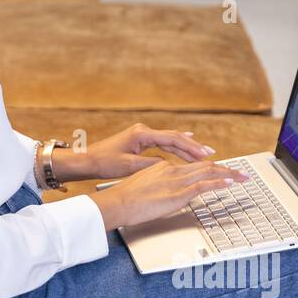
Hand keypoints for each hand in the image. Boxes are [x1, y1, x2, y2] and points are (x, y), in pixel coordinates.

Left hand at [52, 123, 220, 182]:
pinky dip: (175, 148)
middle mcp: (143, 131)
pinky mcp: (139, 141)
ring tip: (203, 154)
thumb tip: (169, 165)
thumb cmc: (104, 162)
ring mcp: (142, 135)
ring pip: (170, 140)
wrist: (87, 159)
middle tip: (210, 154)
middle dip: (193, 146)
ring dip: (186, 148)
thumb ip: (151, 164)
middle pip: (174, 137)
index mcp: (142, 134)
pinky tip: (185, 149)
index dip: (191, 147)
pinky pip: (163, 143)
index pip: (173, 139)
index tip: (205, 154)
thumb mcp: (129, 166)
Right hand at [91, 158, 250, 231]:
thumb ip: (157, 186)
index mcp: (163, 167)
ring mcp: (176, 181)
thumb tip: (165, 192)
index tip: (222, 171)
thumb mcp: (143, 186)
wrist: (117, 202)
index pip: (193, 166)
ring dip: (229, 174)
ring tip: (243, 177)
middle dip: (227, 169)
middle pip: (205, 166)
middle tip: (242, 173)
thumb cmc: (124, 198)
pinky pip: (203, 185)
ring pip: (208, 172)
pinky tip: (230, 183)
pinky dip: (219, 183)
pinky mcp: (177, 193)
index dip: (211, 168)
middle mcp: (172, 170)